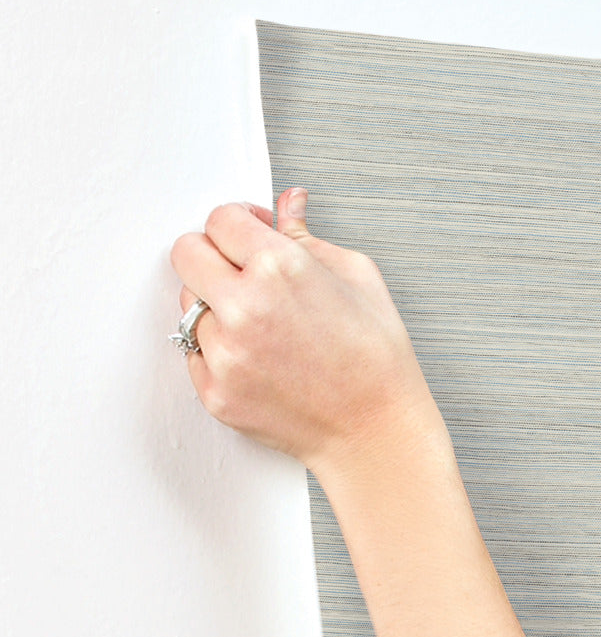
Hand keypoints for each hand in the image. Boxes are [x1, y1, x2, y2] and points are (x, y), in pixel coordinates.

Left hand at [169, 188, 441, 478]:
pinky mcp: (216, 392)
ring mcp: (225, 353)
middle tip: (242, 273)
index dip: (238, 224)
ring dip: (216, 308)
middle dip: (212, 256)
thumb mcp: (358, 279)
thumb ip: (308, 237)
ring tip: (262, 328)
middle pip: (186, 253)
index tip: (249, 236)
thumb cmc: (377, 360)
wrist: (376, 431)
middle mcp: (244, 307)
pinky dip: (220, 352)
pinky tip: (260, 360)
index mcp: (280, 268)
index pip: (220, 219)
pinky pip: (195, 354)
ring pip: (189, 306)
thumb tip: (287, 204)